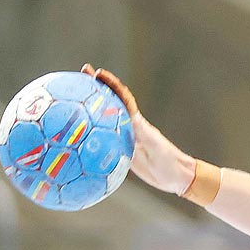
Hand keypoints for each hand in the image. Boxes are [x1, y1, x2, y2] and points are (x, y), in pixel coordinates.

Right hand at [81, 64, 195, 196]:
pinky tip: (78, 135)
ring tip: (73, 98)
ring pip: (104, 119)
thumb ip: (145, 135)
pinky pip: (104, 139)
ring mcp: (125, 137)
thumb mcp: (156, 146)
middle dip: (97, 87)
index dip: (110, 84)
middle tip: (82, 73)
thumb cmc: (170, 162)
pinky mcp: (123, 151)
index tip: (97, 73)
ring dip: (91, 108)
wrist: (176, 177)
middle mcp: (129, 126)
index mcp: (137, 122)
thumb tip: (134, 122)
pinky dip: (92, 133)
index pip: (122, 97)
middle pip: (110, 103)